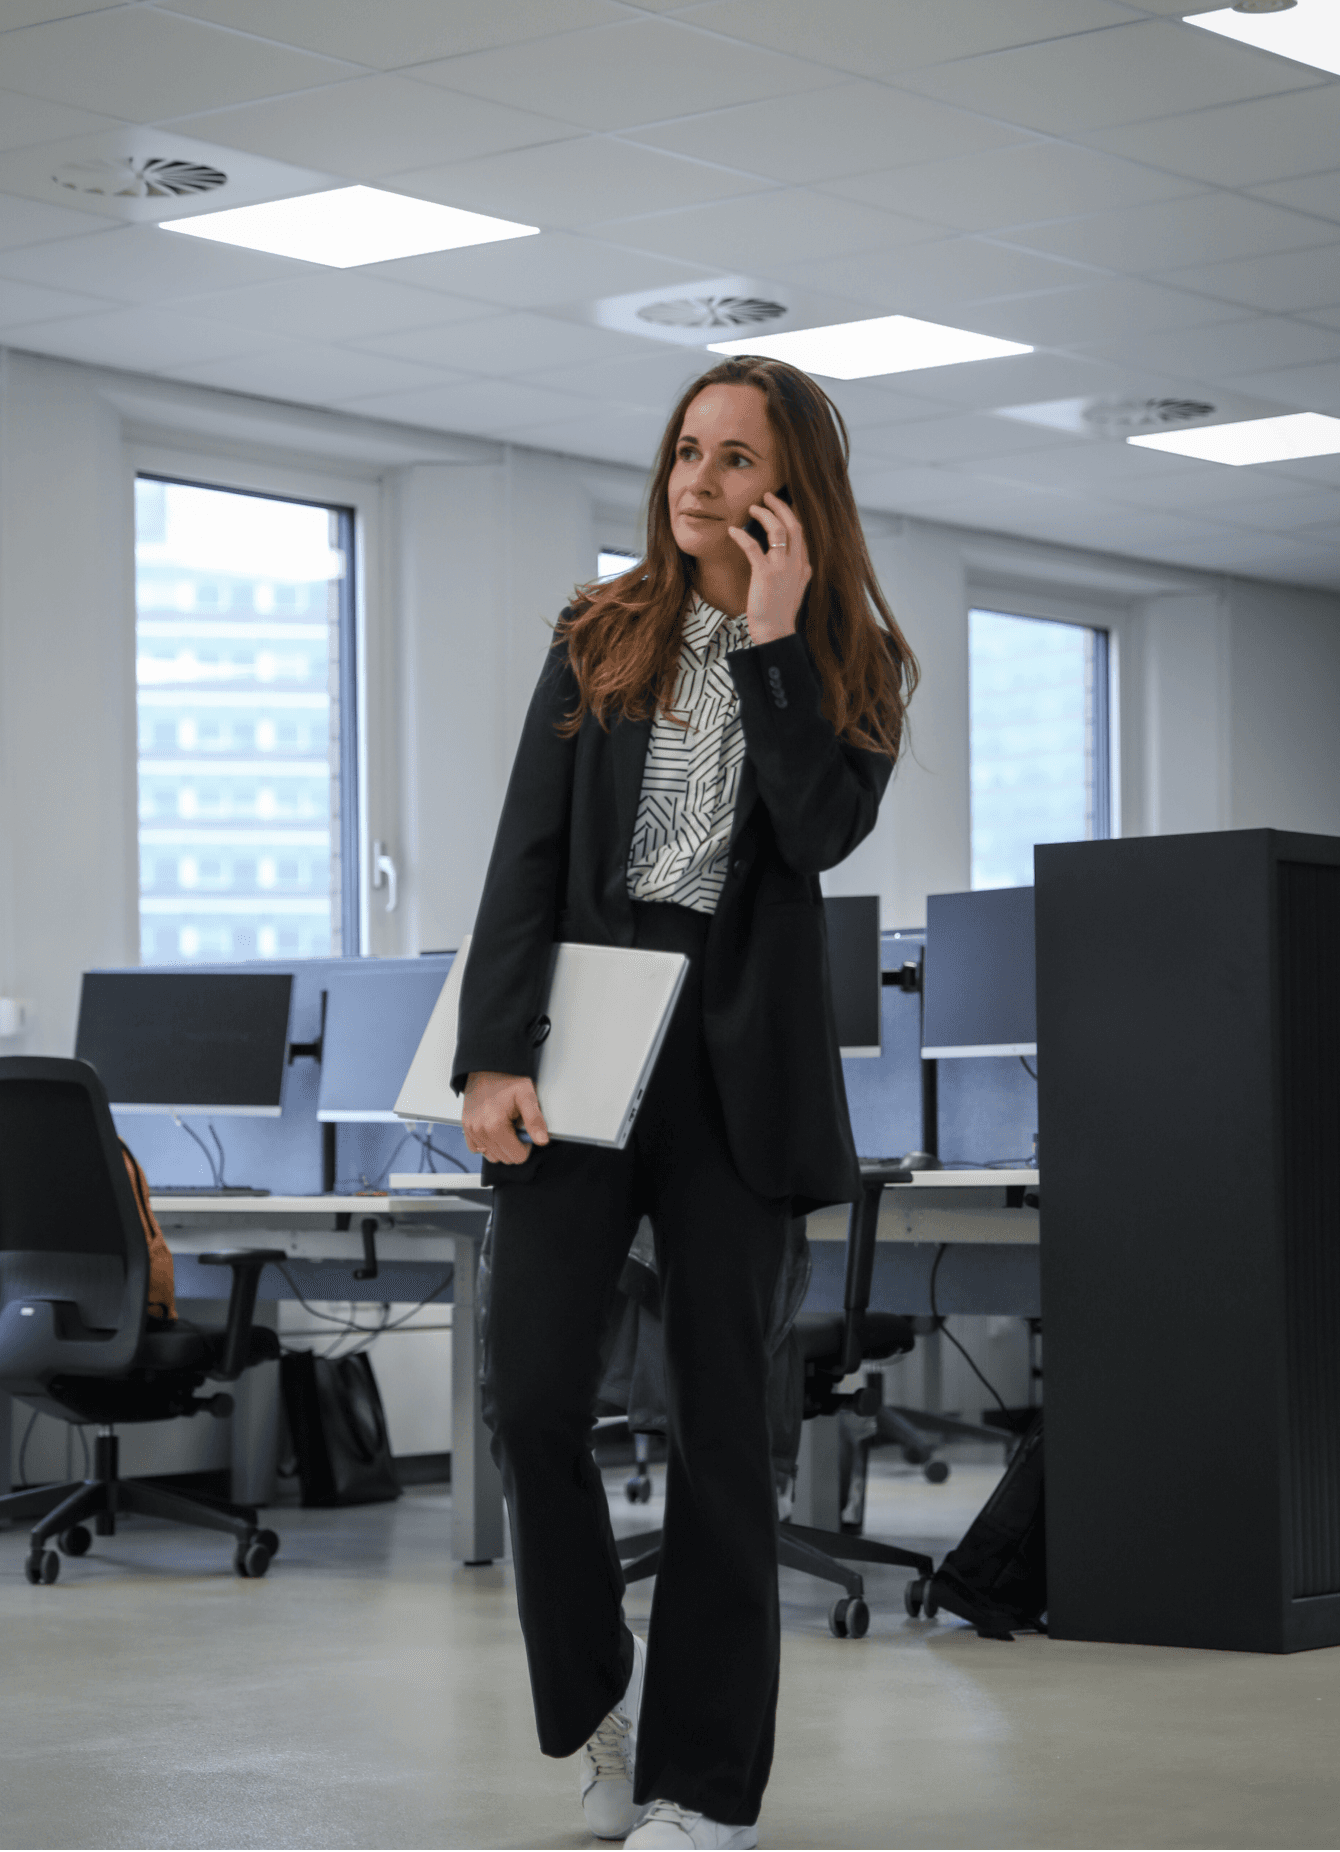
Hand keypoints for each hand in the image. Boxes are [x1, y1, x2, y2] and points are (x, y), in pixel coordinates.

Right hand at [462, 1071, 549, 1164]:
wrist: (487, 1066)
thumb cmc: (507, 1079)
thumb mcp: (527, 1096)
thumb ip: (535, 1120)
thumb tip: (542, 1141)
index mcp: (495, 1126)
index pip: (517, 1157)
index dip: (526, 1145)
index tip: (525, 1130)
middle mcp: (480, 1131)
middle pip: (504, 1158)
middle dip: (514, 1145)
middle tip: (516, 1125)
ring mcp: (471, 1130)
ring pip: (491, 1156)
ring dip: (501, 1145)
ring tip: (505, 1125)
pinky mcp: (465, 1127)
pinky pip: (477, 1149)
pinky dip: (487, 1144)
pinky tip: (494, 1129)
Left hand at [727, 491, 811, 646]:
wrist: (775, 632)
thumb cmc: (780, 613)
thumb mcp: (796, 588)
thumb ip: (799, 572)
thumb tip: (800, 561)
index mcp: (804, 566)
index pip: (800, 532)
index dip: (790, 514)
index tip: (779, 505)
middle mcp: (796, 563)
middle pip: (793, 524)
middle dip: (780, 506)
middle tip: (767, 496)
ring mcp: (782, 568)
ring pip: (777, 530)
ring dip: (764, 515)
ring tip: (752, 508)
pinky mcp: (765, 574)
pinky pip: (753, 547)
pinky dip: (742, 536)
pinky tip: (732, 531)